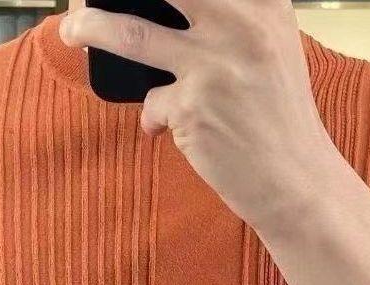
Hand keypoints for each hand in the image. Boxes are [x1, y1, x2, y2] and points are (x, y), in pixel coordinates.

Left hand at [58, 0, 343, 236]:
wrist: (297, 181)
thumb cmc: (281, 118)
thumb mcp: (273, 48)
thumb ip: (235, 17)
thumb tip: (166, 10)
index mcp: (262, 2)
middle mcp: (239, 24)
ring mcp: (212, 66)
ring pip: (129, 33)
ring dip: (90, 29)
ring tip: (72, 31)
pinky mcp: (191, 109)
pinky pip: (149, 105)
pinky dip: (153, 117)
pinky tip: (170, 129)